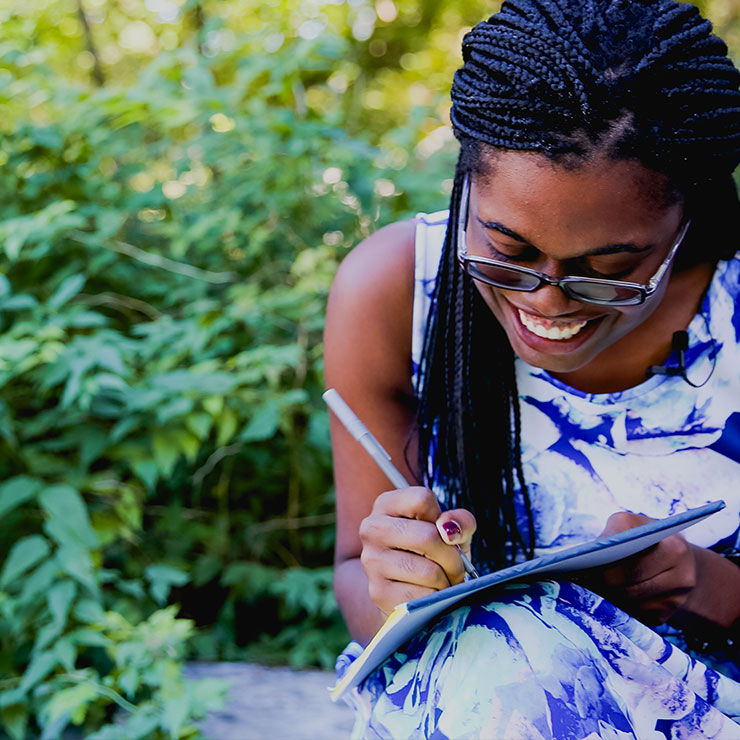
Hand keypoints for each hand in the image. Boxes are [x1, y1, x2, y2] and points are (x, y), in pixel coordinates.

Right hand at [359, 487, 475, 614]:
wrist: (405, 590)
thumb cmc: (432, 553)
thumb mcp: (450, 530)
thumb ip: (459, 521)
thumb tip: (449, 530)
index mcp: (387, 504)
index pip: (422, 500)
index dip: (443, 519)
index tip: (443, 534)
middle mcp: (373, 528)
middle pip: (428, 536)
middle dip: (453, 557)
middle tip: (456, 567)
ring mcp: (372, 560)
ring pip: (428, 571)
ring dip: (446, 581)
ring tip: (443, 580)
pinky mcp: (377, 592)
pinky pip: (422, 597)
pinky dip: (435, 599)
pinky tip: (430, 594)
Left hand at [579, 511, 696, 624]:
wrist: (679, 560)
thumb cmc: (644, 537)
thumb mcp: (630, 525)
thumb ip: (612, 536)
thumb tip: (585, 556)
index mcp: (673, 547)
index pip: (633, 566)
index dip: (605, 569)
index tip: (583, 569)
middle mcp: (682, 574)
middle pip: (629, 588)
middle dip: (603, 585)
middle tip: (581, 581)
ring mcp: (677, 599)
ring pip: (629, 604)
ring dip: (608, 597)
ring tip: (589, 587)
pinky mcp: (666, 614)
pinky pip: (633, 615)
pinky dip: (618, 607)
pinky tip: (608, 596)